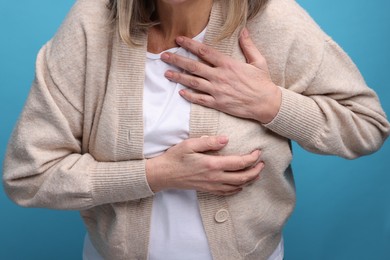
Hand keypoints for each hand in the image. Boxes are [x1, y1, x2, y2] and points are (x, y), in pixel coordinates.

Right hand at [146, 136, 263, 195]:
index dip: (252, 158)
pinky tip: (240, 185)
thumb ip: (209, 141)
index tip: (258, 152)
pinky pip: (227, 192)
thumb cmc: (175, 157)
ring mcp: (212, 185)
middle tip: (262, 163)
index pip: (239, 163)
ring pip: (237, 186)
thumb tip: (225, 139)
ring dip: (249, 180)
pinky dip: (238, 189)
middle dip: (256, 171)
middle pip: (243, 177)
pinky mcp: (208, 189)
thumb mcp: (190, 144)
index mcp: (212, 164)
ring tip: (256, 173)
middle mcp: (215, 177)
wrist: (164, 174)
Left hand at [161, 27, 280, 123]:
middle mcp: (220, 76)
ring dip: (179, 77)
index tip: (179, 40)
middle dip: (177, 60)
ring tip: (167, 73)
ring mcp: (217, 91)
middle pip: (194, 66)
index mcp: (228, 64)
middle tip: (164, 56)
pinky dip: (190, 96)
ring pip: (193, 83)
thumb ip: (248, 46)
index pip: (205, 52)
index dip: (190, 45)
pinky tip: (181, 93)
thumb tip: (244, 31)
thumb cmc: (263, 83)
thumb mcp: (258, 61)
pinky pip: (200, 99)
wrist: (266, 104)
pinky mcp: (218, 103)